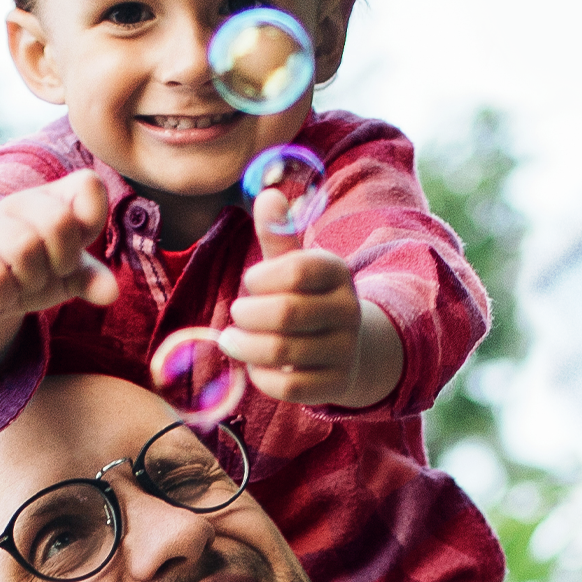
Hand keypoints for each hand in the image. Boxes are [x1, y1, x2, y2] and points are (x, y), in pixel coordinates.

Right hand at [0, 170, 120, 341]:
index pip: (88, 185)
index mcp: (53, 198)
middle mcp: (19, 203)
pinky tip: (1, 295)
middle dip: (63, 260)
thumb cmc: (34, 272)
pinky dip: (6, 297)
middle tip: (51, 271)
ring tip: (24, 283)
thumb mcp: (69, 275)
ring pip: (24, 249)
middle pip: (59, 221)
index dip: (92, 221)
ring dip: (33, 281)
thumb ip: (93, 278)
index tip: (76, 244)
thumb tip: (112, 293)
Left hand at [220, 190, 395, 407]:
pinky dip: (260, 376)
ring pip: (282, 352)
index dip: (262, 277)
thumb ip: (278, 235)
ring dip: (245, 346)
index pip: (297, 269)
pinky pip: (288, 387)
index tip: (251, 281)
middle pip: (285, 313)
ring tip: (232, 339)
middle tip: (237, 313)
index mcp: (337, 272)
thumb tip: (268, 194)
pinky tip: (253, 365)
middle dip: (247, 314)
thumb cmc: (306, 299)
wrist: (349, 348)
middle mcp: (347, 310)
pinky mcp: (334, 384)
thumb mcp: (294, 265)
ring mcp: (344, 350)